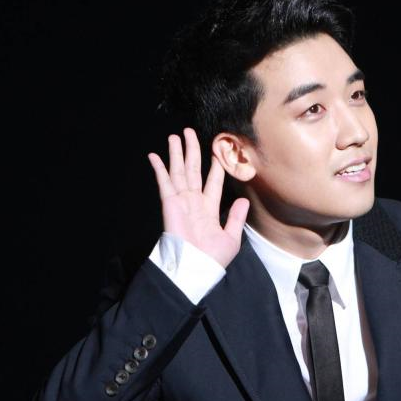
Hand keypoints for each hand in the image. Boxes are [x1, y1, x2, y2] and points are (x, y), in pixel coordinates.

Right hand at [147, 128, 249, 267]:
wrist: (195, 267)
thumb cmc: (212, 258)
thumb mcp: (231, 238)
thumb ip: (236, 218)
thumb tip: (244, 201)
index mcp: (209, 209)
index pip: (213, 181)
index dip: (216, 165)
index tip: (218, 150)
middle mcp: (194, 202)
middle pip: (194, 170)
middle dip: (192, 150)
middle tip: (189, 132)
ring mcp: (181, 201)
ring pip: (179, 171)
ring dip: (177, 153)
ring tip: (175, 136)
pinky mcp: (170, 203)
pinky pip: (165, 182)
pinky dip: (159, 168)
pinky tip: (155, 156)